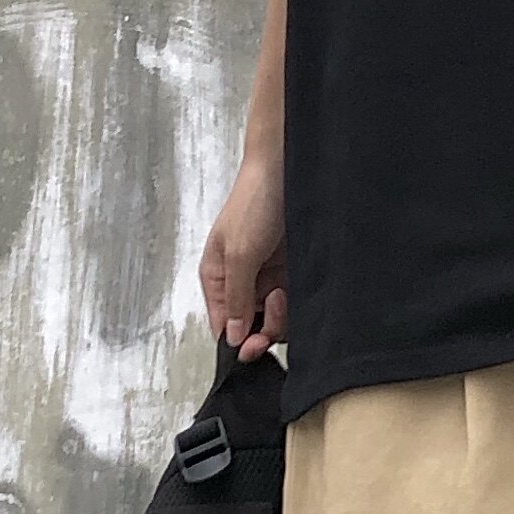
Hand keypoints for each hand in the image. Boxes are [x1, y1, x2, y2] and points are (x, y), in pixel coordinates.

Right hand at [199, 126, 287, 359]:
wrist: (287, 170)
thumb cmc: (255, 201)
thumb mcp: (238, 254)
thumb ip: (235, 297)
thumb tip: (232, 336)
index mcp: (217, 278)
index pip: (223, 326)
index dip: (239, 340)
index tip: (255, 343)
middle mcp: (241, 282)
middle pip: (251, 328)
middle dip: (264, 327)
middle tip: (274, 309)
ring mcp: (267, 278)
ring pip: (275, 319)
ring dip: (282, 314)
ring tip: (283, 290)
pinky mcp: (291, 273)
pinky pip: (294, 303)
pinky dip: (297, 303)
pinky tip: (295, 286)